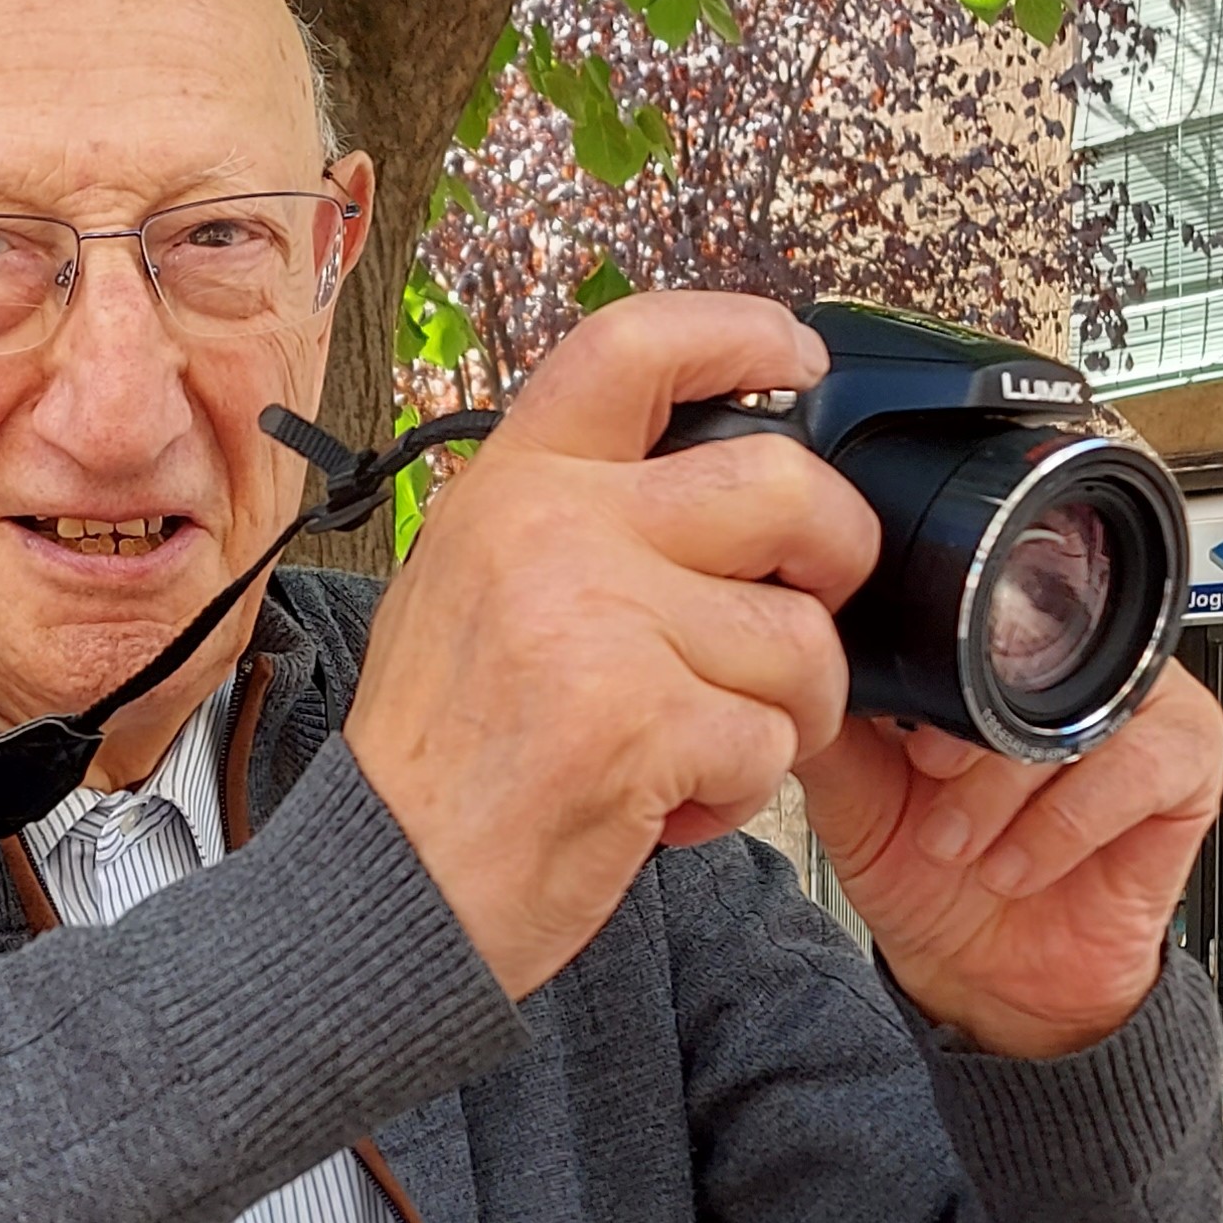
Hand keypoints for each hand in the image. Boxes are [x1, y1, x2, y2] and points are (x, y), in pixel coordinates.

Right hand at [346, 292, 879, 1000]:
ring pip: (800, 640)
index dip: (740, 333)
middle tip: (807, 612)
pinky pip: (773, 740)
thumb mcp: (465, 588)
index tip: (800, 357)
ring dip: (779, 714)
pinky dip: (739, 791)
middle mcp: (552, 531)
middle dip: (836, 558)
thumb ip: (571, 520)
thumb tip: (709, 477)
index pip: (634, 345)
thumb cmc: (438, 758)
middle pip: (783, 488)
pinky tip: (665, 805)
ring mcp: (599, 621)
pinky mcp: (643, 720)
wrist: (387, 889)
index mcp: (510, 488)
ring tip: (693, 749)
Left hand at [793, 666, 1222, 1057]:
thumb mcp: (858, 799)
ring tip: (961, 846)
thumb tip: (802, 672)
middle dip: (966, 738)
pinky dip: (1064, 825)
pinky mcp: (1187, 762)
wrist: (984, 976)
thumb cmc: (930, 874)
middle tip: (926, 789)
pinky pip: (1140, 768)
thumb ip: (835, 731)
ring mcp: (1137, 706)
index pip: (975, 618)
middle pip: (1032, 658)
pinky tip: (1016, 867)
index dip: (930, 675)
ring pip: (1081, 713)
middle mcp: (1070, 666)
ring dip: (1006, 789)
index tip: (895, 740)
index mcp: (993, 655)